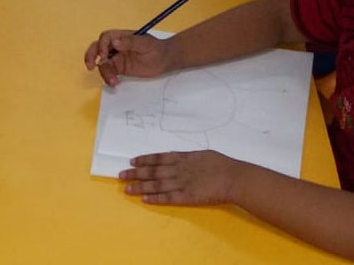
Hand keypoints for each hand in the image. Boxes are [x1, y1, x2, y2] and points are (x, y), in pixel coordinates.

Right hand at [83, 30, 173, 86]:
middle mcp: (116, 46)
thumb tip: (114, 42)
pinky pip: (109, 72)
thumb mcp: (145, 44)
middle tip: (90, 66)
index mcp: (121, 36)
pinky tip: (114, 83)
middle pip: (97, 48)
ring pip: (103, 64)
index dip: (102, 46)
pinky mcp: (120, 69)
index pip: (106, 38)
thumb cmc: (156, 48)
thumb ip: (130, 42)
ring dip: (104, 72)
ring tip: (112, 81)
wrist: (165, 61)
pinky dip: (109, 78)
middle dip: (91, 56)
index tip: (104, 56)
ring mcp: (117, 58)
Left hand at [120, 150, 242, 204]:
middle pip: (152, 171)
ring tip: (127, 189)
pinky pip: (168, 198)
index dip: (144, 160)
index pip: (158, 158)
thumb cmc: (221, 164)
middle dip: (135, 173)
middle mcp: (177, 170)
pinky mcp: (186, 197)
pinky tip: (145, 199)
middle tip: (121, 175)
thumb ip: (186, 156)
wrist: (232, 177)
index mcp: (182, 158)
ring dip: (140, 187)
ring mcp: (181, 183)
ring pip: (156, 185)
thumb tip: (175, 155)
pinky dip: (155, 198)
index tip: (132, 161)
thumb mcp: (201, 154)